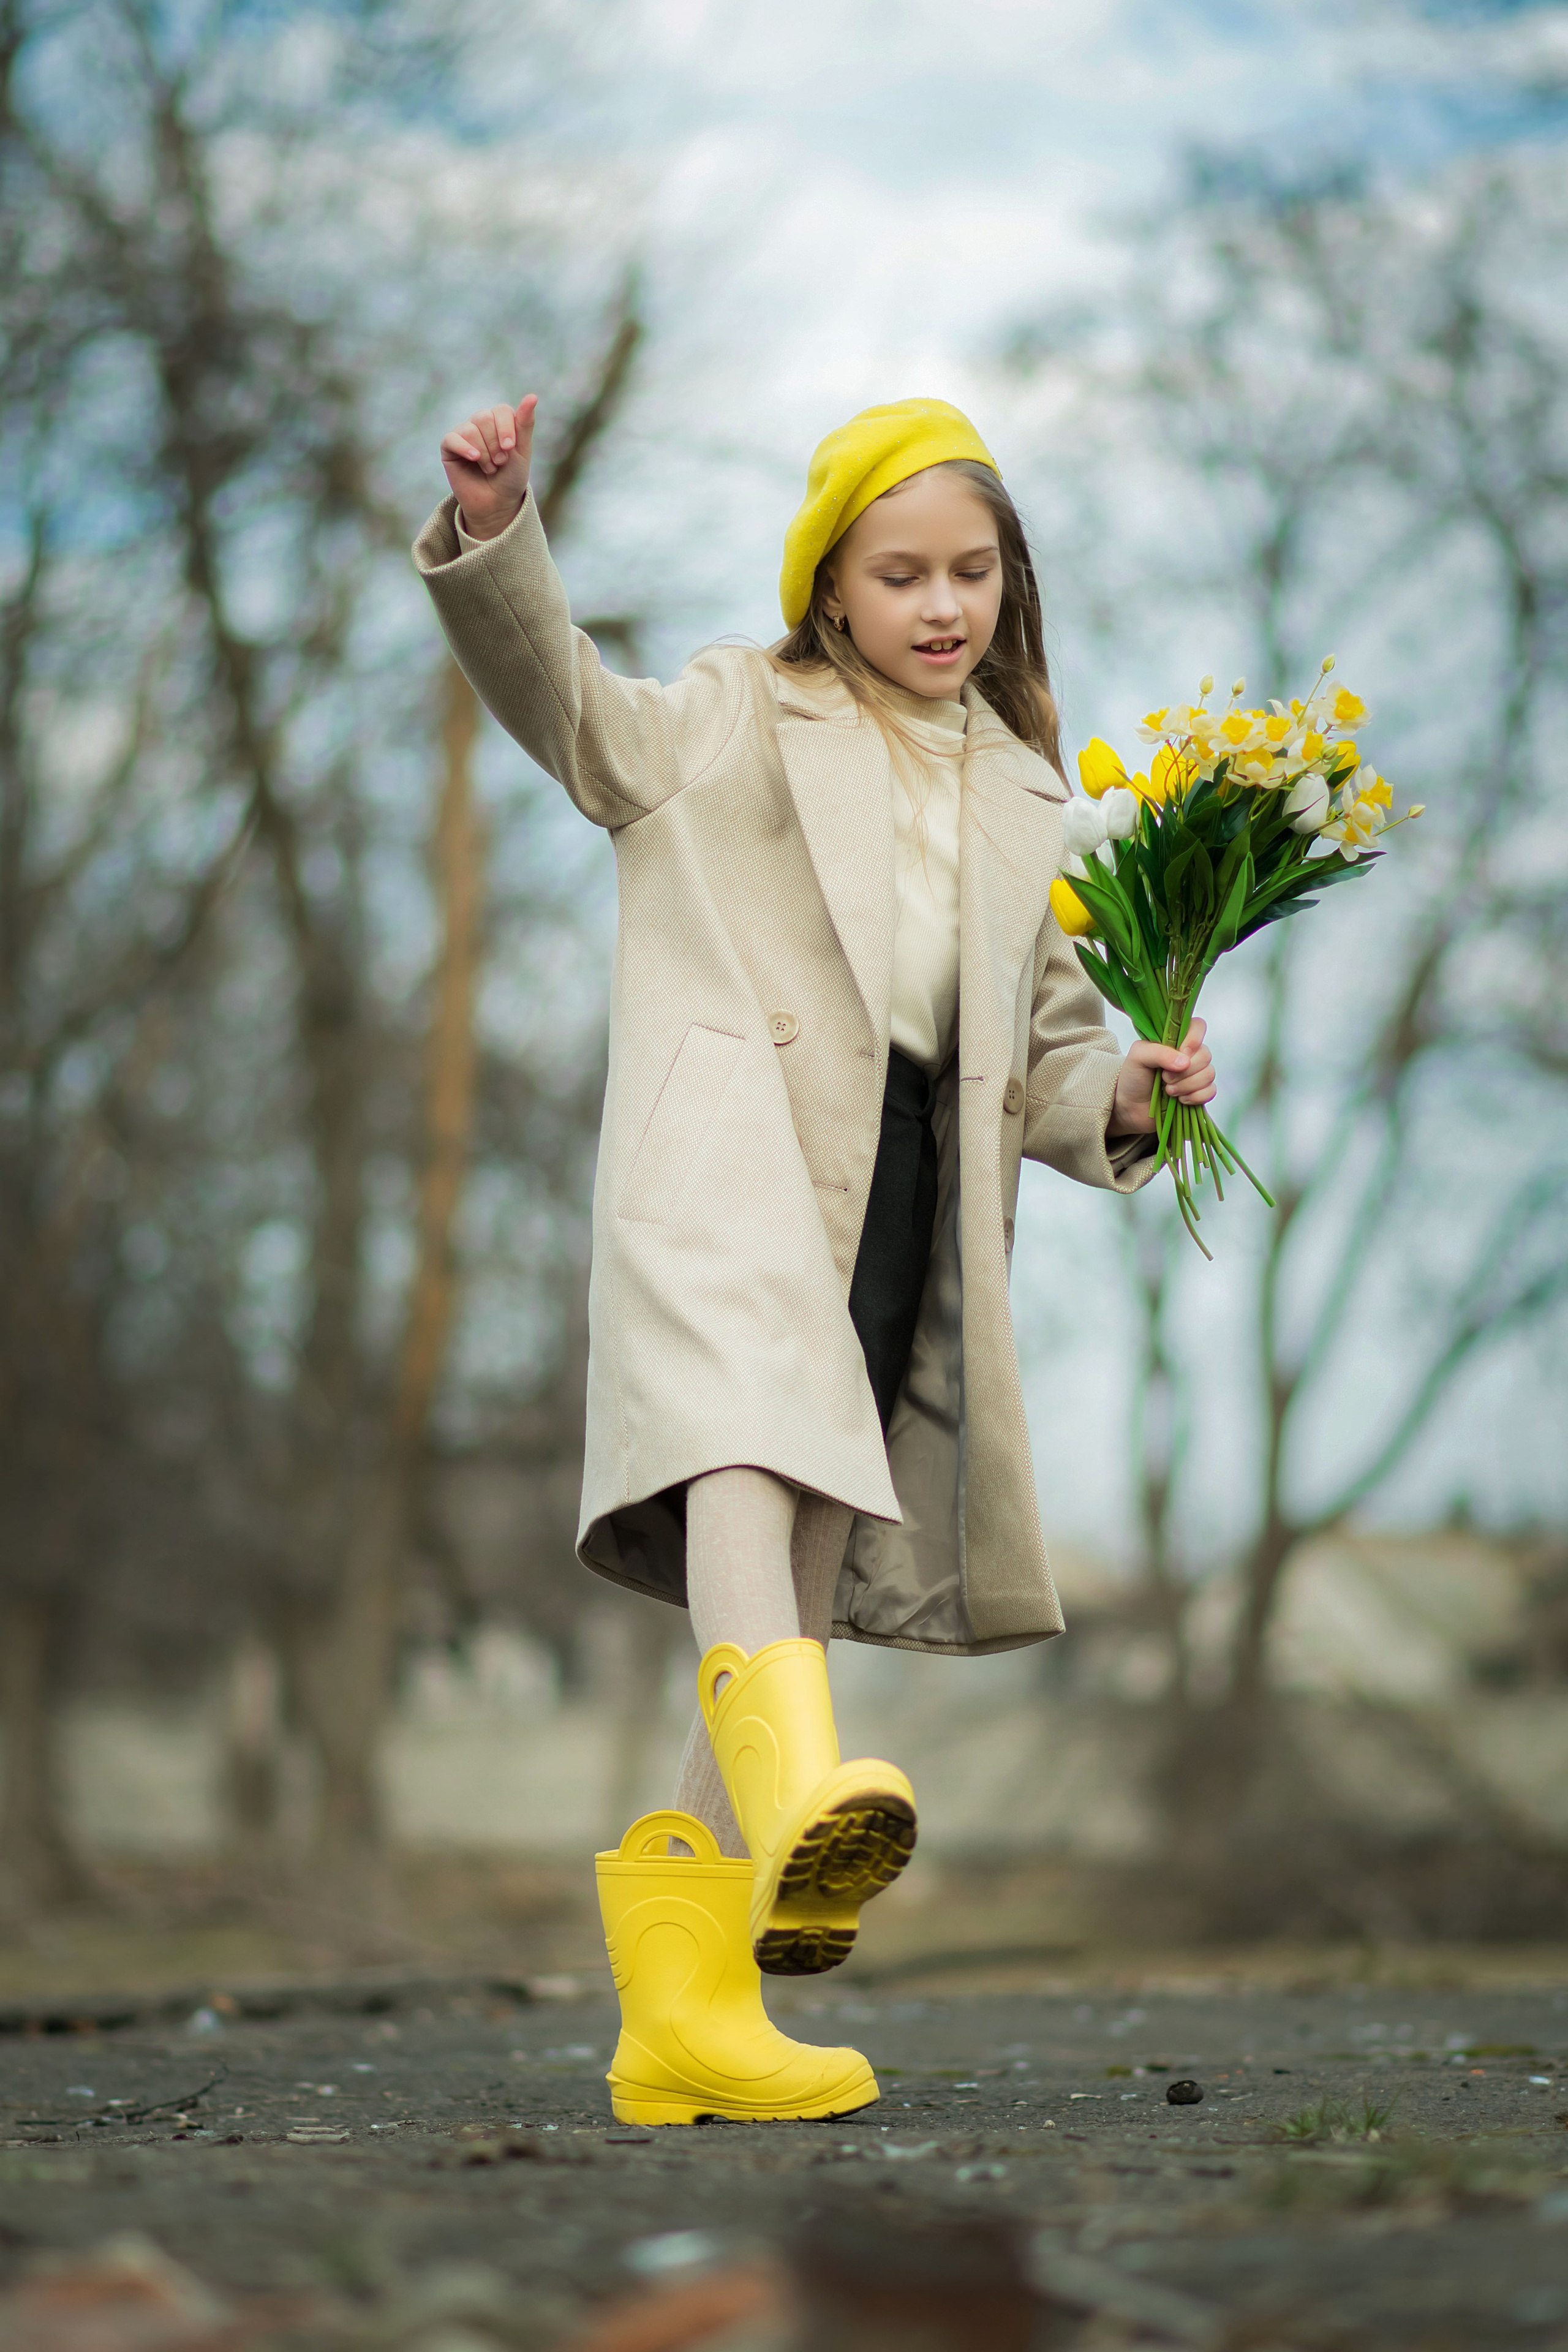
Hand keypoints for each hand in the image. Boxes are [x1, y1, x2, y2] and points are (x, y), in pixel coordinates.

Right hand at [440, 393, 537, 540]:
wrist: (497, 504)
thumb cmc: (511, 478)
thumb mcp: (522, 451)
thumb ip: (525, 424)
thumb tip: (532, 396)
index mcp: (499, 421)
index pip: (501, 411)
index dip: (506, 429)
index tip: (510, 449)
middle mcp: (480, 424)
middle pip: (484, 417)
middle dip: (495, 443)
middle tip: (500, 462)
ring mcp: (463, 434)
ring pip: (471, 430)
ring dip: (484, 453)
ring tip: (489, 468)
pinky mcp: (449, 448)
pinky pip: (452, 438)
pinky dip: (464, 448)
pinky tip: (474, 459)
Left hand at [1109, 1018, 1214, 1136]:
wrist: (1130, 1105)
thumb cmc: (1133, 1076)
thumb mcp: (1138, 1056)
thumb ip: (1159, 1052)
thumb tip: (1185, 1062)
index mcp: (1176, 1040)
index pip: (1198, 1026)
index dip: (1194, 1039)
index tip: (1181, 1053)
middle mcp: (1190, 1055)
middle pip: (1206, 1055)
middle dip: (1184, 1071)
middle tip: (1164, 1077)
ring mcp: (1196, 1074)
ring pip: (1209, 1074)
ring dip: (1187, 1085)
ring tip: (1168, 1090)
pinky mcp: (1199, 1092)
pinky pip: (1211, 1091)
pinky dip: (1195, 1097)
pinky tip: (1180, 1100)